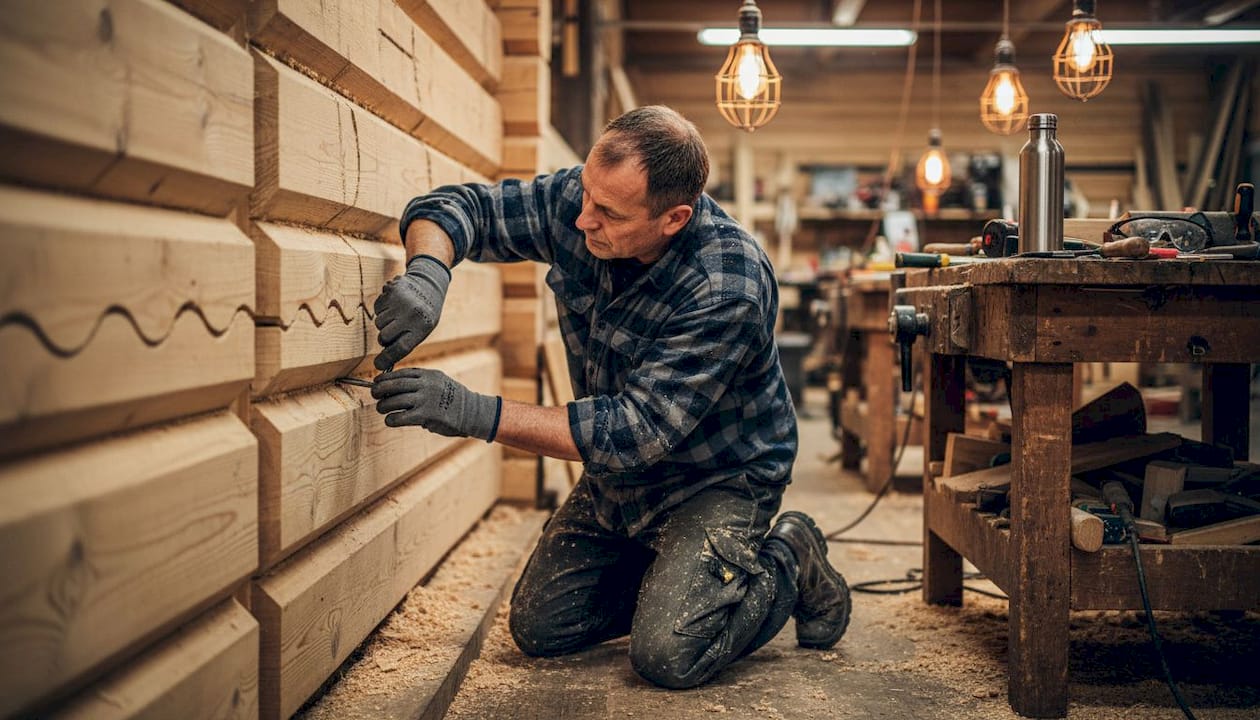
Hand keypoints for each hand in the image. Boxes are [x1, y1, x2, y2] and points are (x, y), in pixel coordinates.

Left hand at [372, 368, 501, 440]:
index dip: (385, 377)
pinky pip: (401, 417)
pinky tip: (390, 420)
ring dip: (383, 405)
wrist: (472, 412)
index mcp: (428, 374)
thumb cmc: (453, 398)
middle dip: (379, 389)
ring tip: (381, 408)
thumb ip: (421, 381)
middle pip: (394, 385)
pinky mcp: (425, 415)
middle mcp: (425, 384)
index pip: (401, 373)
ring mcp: (425, 399)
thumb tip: (396, 386)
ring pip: (394, 401)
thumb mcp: (439, 381)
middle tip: (374, 393)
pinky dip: (392, 419)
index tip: (377, 381)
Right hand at [373, 255, 450, 370]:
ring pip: (378, 323)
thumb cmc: (424, 314)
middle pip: (384, 337)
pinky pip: (376, 308)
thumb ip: (405, 342)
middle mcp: (411, 314)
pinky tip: (394, 304)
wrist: (429, 285)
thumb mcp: (423, 329)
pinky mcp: (391, 291)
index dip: (386, 359)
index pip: (401, 348)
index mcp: (422, 327)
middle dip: (385, 338)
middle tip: (394, 331)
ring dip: (384, 322)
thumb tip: (383, 362)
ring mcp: (401, 302)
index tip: (377, 365)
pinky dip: (382, 309)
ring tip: (397, 315)